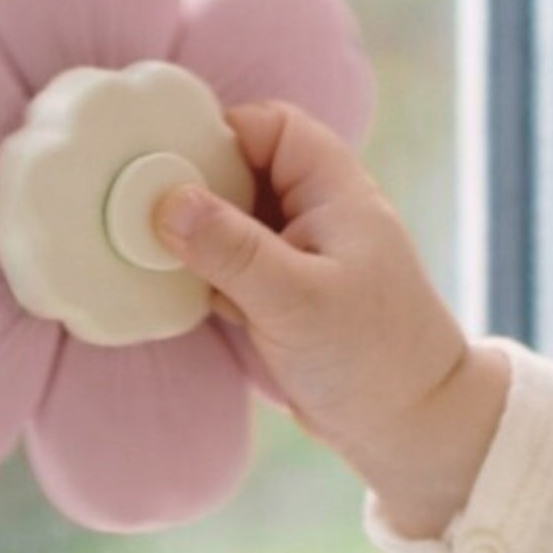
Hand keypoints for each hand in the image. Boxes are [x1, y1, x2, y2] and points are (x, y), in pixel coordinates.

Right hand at [153, 100, 472, 464]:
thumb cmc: (371, 356)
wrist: (411, 426)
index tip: (168, 162)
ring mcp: (299, 257)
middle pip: (243, 169)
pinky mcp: (282, 297)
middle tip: (141, 208)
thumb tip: (167, 200)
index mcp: (335, 192)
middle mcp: (317, 215)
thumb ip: (230, 248)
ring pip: (231, 220)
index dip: (220, 133)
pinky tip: (170, 286)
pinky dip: (202, 272)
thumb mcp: (294, 299)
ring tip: (144, 247)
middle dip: (194, 185)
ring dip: (193, 234)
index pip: (272, 126)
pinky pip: (231, 265)